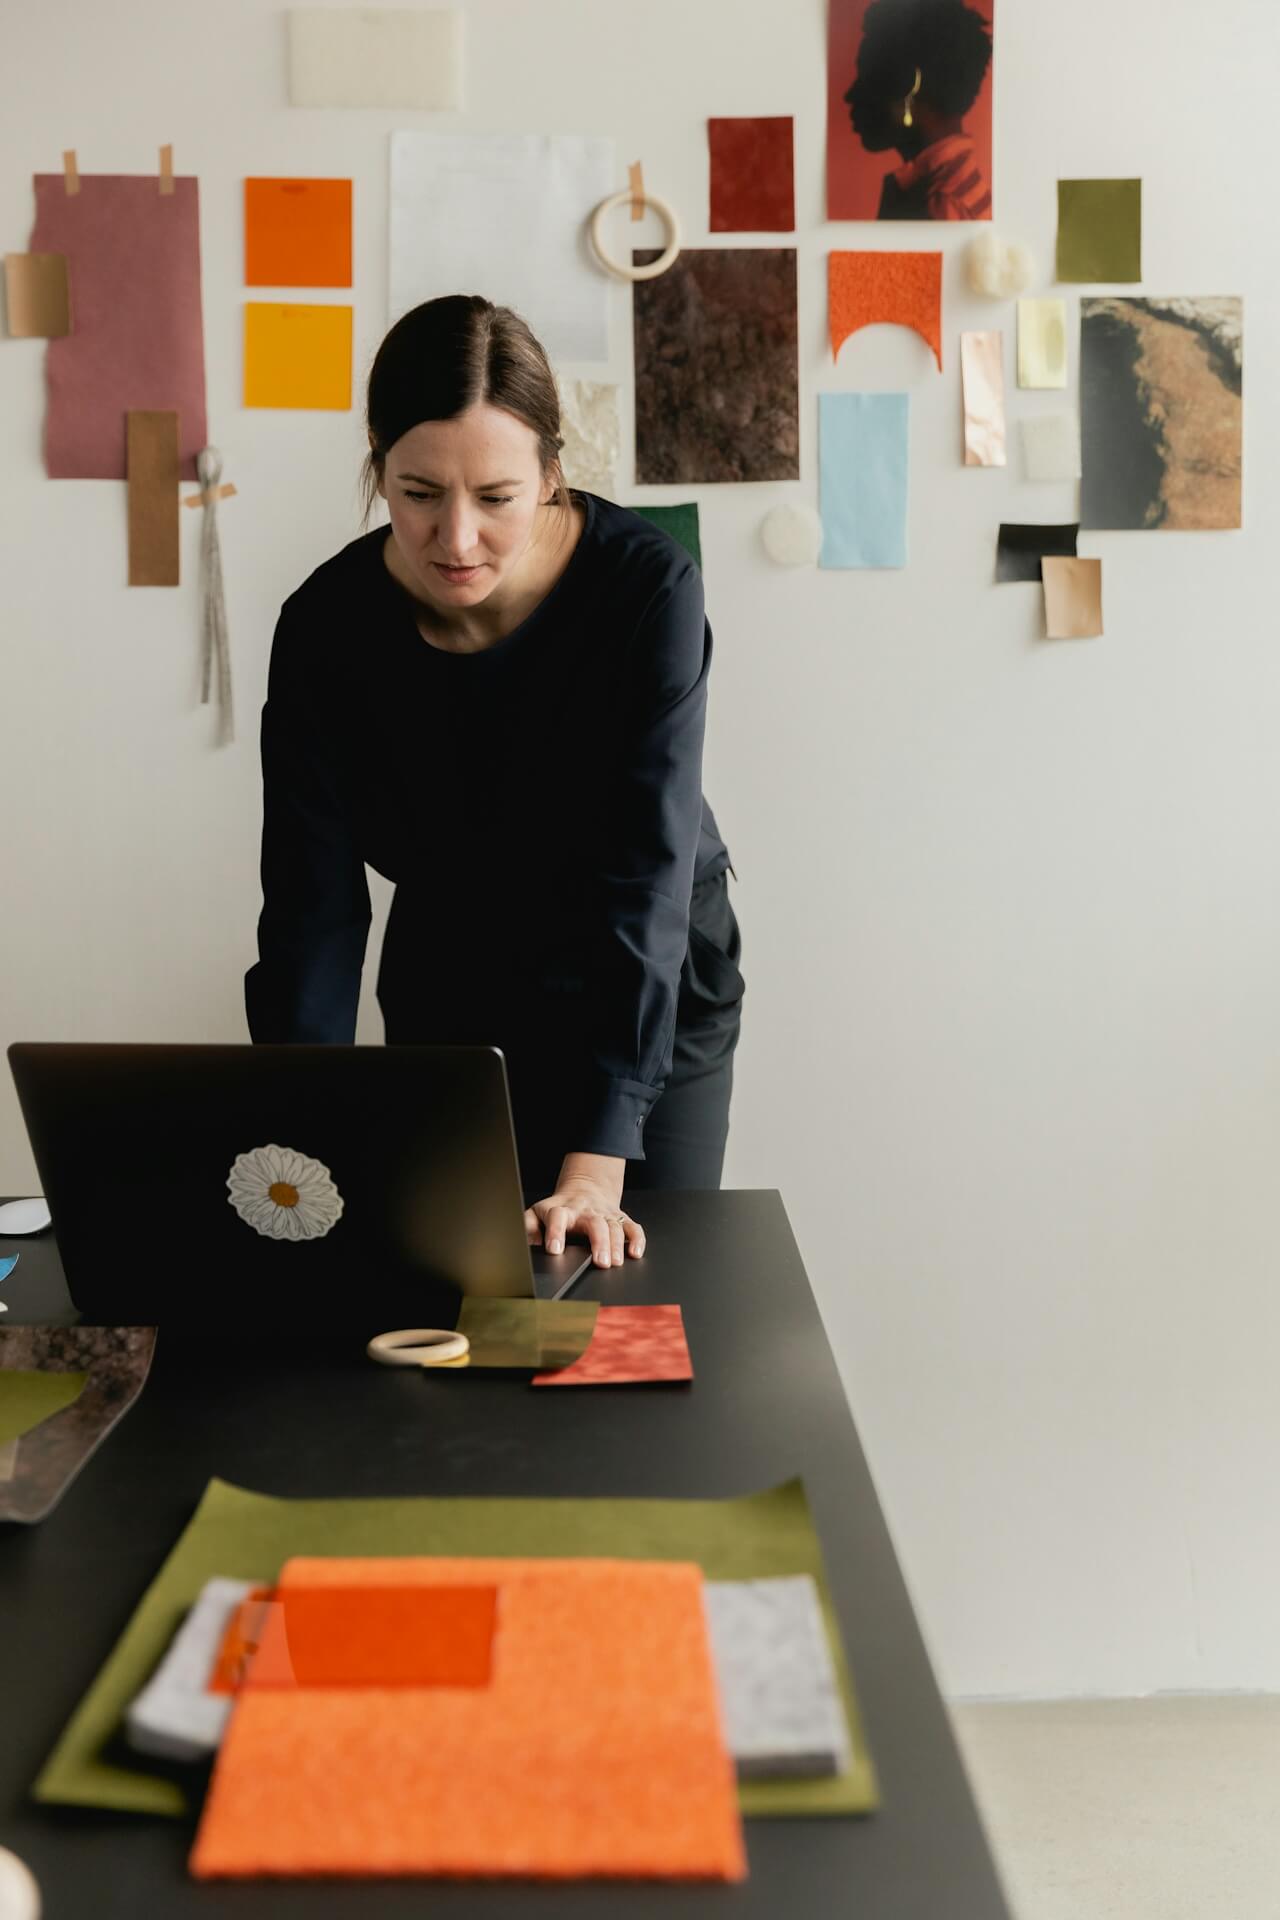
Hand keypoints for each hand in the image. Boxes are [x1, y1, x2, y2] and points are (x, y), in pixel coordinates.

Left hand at [524, 1152, 645, 1269]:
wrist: (585, 1188)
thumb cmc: (560, 1208)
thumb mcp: (538, 1213)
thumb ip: (529, 1226)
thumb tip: (525, 1242)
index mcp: (562, 1210)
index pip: (558, 1217)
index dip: (556, 1232)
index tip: (555, 1250)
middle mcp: (585, 1212)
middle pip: (594, 1223)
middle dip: (599, 1242)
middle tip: (600, 1262)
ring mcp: (605, 1214)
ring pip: (614, 1226)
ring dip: (617, 1245)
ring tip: (615, 1262)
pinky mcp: (620, 1218)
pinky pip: (632, 1227)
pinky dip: (637, 1239)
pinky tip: (635, 1252)